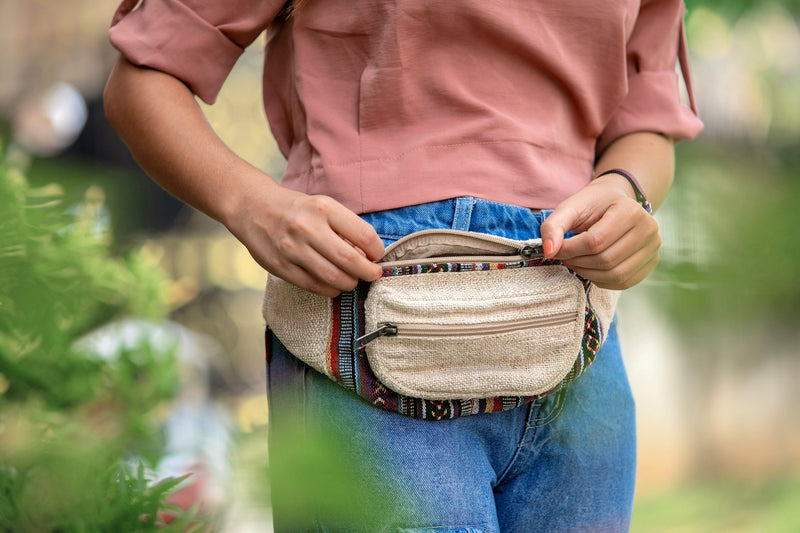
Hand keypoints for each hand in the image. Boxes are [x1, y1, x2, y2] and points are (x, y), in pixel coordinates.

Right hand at [227, 185, 383, 296]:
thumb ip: (344, 227)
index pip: (363, 234)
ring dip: (350, 283)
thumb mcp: (322, 206)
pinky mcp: (281, 267)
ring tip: (352, 280)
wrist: (252, 208)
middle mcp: (307, 228)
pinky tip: (334, 285)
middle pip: (350, 260)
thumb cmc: (295, 209)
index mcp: (323, 208)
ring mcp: (292, 249)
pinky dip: (330, 290)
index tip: (377, 256)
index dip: (377, 250)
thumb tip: (368, 255)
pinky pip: (314, 286)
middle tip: (372, 275)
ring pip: (333, 278)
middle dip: (368, 272)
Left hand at [539, 175, 660, 288]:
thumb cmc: (592, 205)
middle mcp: (648, 229)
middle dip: (578, 262)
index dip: (570, 249)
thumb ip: (554, 226)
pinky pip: (623, 282)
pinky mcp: (651, 263)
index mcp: (630, 210)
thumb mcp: (570, 208)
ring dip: (588, 273)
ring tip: (576, 261)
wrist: (616, 202)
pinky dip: (602, 280)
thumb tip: (547, 251)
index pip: (596, 241)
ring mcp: (653, 248)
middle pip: (606, 259)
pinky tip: (591, 268)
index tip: (556, 248)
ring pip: (615, 274)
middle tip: (565, 256)